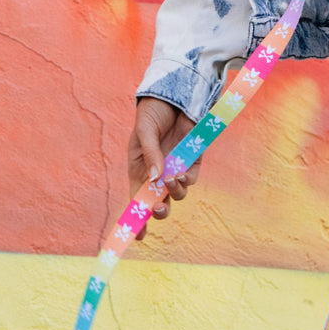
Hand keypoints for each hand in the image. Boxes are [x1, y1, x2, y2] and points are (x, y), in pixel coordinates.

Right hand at [127, 97, 199, 237]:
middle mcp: (157, 175)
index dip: (137, 219)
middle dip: (159, 212)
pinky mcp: (191, 162)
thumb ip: (150, 154)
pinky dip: (186, 181)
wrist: (174, 94)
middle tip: (158, 209)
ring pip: (176, 194)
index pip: (137, 200)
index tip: (138, 235)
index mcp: (139, 171)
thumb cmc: (152, 113)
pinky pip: (190, 179)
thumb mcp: (144, 132)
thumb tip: (156, 179)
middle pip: (158, 203)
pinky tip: (181, 173)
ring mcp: (175, 169)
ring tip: (171, 179)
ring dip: (174, 192)